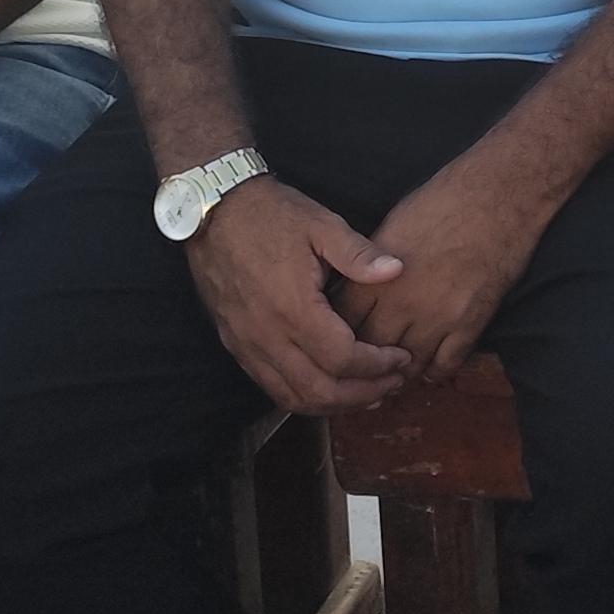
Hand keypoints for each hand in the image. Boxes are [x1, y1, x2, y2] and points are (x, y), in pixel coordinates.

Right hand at [186, 178, 410, 416]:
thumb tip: (397, 270)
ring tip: (367, 392)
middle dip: (363, 393)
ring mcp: (247, 344)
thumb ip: (359, 254)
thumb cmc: (270, 214)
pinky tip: (327, 387)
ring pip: (293, 397)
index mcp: (293, 308)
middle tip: (393, 383)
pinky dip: (303, 397)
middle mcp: (267, 335)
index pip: (342, 359)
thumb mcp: (321, 224)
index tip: (401, 357)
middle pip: (320, 390)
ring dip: (334, 403)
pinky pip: (271, 386)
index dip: (377, 366)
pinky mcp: (236, 344)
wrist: (212, 210)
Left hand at [349, 145, 557, 379]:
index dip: (336, 336)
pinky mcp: (470, 324)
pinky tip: (428, 366)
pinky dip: (434, 371)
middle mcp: (401, 303)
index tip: (338, 339)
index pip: (340, 325)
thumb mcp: (390, 228)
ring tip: (394, 372)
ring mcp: (438, 317)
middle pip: (368, 352)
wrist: (498, 194)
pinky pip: (445, 365)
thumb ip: (369, 266)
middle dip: (362, 362)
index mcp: (375, 277)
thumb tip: (356, 289)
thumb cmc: (443, 201)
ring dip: (398, 372)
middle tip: (362, 367)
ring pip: (406, 366)